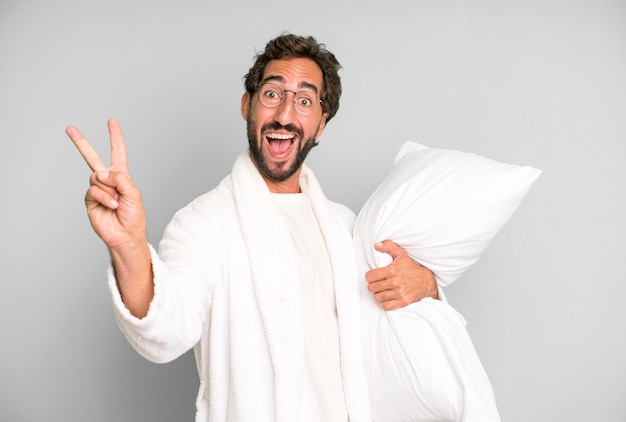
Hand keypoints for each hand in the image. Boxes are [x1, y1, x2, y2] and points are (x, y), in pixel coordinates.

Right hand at [66, 118, 146, 249]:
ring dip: (109, 190)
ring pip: (97, 177)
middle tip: (69, 129)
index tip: (111, 121)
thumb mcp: (134, 193)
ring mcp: (97, 190)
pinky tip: (111, 206)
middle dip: (80, 143)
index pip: (117, 152)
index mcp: (122, 176)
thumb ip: (120, 179)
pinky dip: (104, 197)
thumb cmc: (134, 216)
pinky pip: (94, 190)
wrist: (125, 235)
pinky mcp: (90, 200)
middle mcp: (108, 180)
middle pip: (92, 158)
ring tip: (117, 202)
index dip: (115, 137)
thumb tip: (102, 173)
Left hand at [365, 240, 437, 309]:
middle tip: (378, 284)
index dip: (370, 277)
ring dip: (379, 294)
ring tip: (382, 291)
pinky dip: (385, 303)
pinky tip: (387, 299)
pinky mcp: (402, 302)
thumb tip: (377, 245)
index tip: (374, 277)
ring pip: (378, 297)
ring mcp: (399, 293)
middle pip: (372, 288)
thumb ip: (389, 247)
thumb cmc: (413, 268)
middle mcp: (394, 282)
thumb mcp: (401, 255)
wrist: (427, 281)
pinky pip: (386, 306)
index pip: (369, 277)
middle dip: (374, 286)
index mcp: (391, 271)